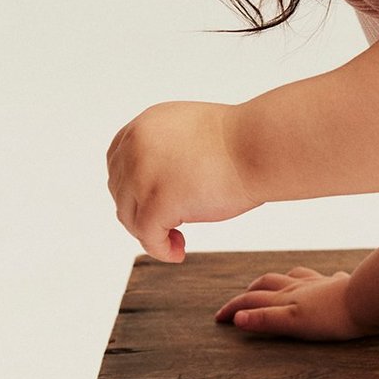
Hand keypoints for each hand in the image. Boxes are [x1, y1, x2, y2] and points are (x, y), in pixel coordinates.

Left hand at [106, 100, 263, 261]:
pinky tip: (178, 252)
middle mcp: (135, 146)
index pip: (117, 162)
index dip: (130, 188)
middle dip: (141, 212)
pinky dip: (160, 249)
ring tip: (177, 241)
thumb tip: (160, 185)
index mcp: (144, 126)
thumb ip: (168, 152)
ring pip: (130, 217)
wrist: (261, 146)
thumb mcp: (191, 135)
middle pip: (120, 192)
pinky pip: (147, 236)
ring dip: (151, 233)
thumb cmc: (242, 142)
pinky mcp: (156, 202)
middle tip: (168, 227)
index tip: (149, 204)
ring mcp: (142, 174)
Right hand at [214, 266, 378, 341]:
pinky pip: (326, 278)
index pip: (253, 301)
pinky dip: (319, 280)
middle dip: (251, 291)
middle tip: (242, 299)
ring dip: (279, 281)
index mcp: (287, 298)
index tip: (219, 317)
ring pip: (294, 277)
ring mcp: (322, 284)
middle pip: (269, 283)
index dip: (234, 308)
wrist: (371, 300)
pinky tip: (327, 280)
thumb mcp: (295, 322)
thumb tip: (238, 319)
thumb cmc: (334, 317)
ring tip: (275, 284)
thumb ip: (267, 320)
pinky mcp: (342, 286)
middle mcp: (301, 287)